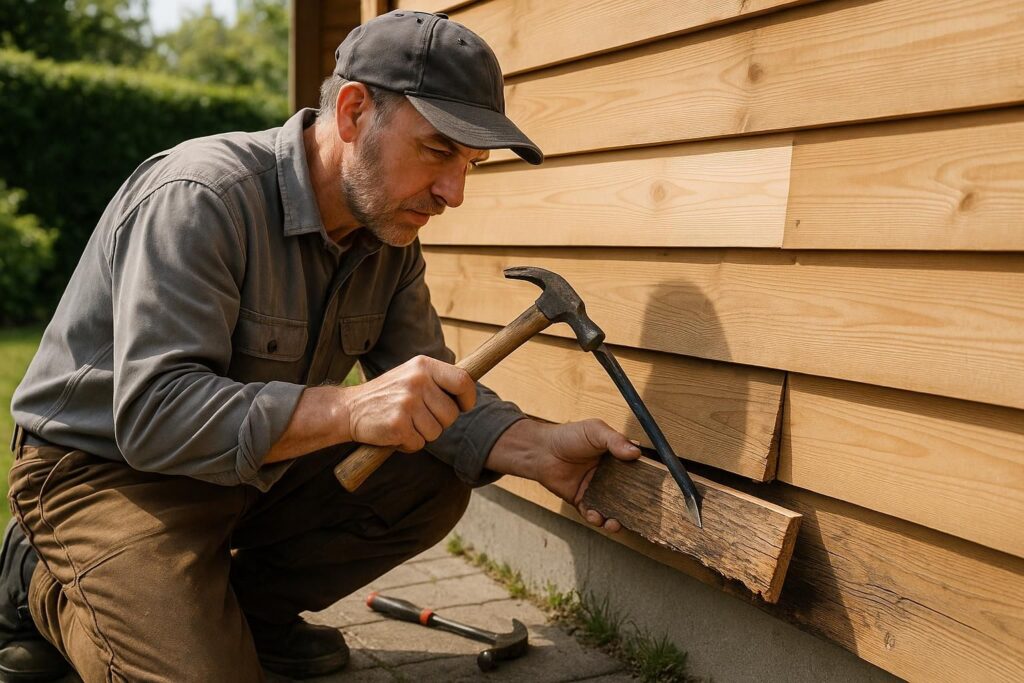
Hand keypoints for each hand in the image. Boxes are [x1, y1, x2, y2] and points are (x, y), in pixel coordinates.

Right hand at [342, 355, 475, 451]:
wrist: (349, 409)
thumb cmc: (387, 395)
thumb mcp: (412, 375)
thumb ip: (438, 381)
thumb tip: (469, 392)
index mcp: (423, 365)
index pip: (463, 381)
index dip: (468, 398)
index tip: (463, 407)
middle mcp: (417, 381)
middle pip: (451, 414)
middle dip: (440, 423)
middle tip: (418, 418)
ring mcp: (407, 402)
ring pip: (436, 432)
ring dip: (422, 435)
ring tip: (404, 423)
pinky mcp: (397, 424)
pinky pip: (419, 444)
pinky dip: (408, 444)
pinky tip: (395, 433)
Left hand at [499, 419, 640, 531]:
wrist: (541, 450)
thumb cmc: (569, 436)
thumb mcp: (596, 431)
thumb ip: (616, 441)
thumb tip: (636, 452)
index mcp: (617, 458)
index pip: (637, 472)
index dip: (647, 482)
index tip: (656, 492)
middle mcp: (610, 476)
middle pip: (628, 495)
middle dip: (634, 508)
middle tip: (638, 515)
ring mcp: (596, 489)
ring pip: (612, 508)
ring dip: (616, 519)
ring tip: (614, 523)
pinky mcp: (582, 500)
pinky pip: (592, 513)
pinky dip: (595, 518)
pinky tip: (595, 516)